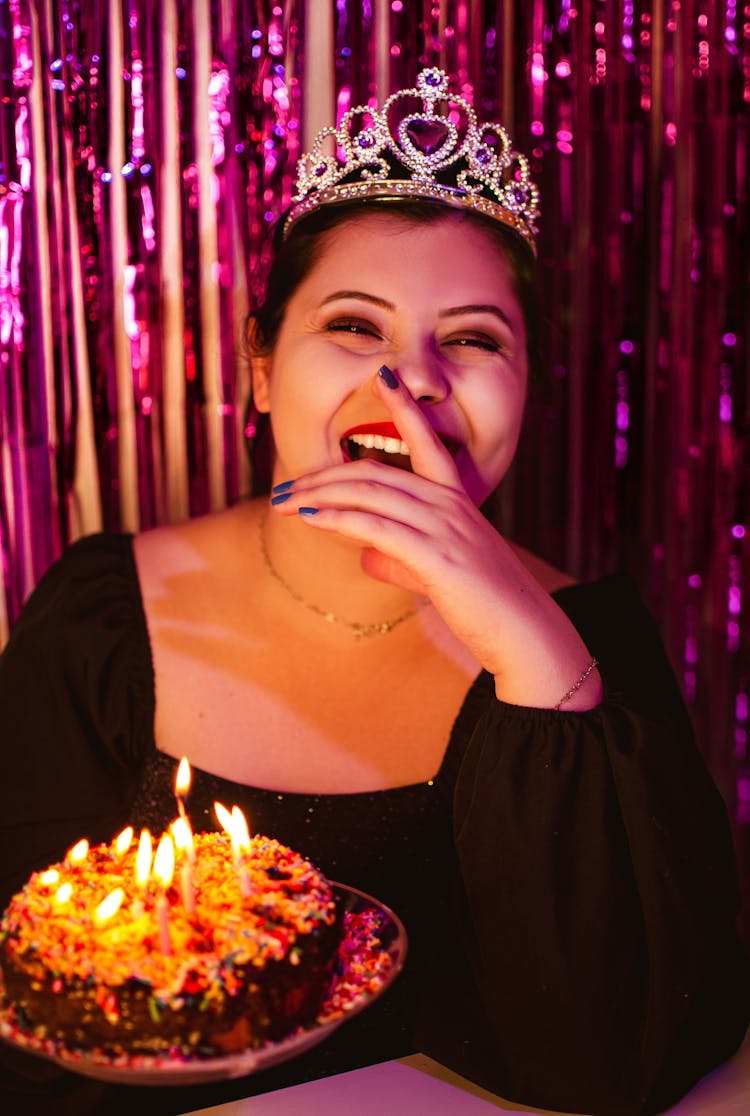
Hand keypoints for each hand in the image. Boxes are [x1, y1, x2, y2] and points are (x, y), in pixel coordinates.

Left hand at [271, 368, 600, 708]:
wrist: (525, 632)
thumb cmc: (484, 604)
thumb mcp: (438, 572)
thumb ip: (400, 558)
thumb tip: (366, 555)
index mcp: (455, 500)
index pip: (427, 442)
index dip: (404, 407)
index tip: (384, 374)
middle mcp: (450, 504)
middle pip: (373, 472)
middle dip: (322, 478)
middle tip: (284, 489)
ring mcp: (445, 527)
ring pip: (369, 494)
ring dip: (317, 496)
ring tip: (283, 503)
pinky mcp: (436, 556)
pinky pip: (376, 527)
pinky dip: (336, 519)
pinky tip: (309, 520)